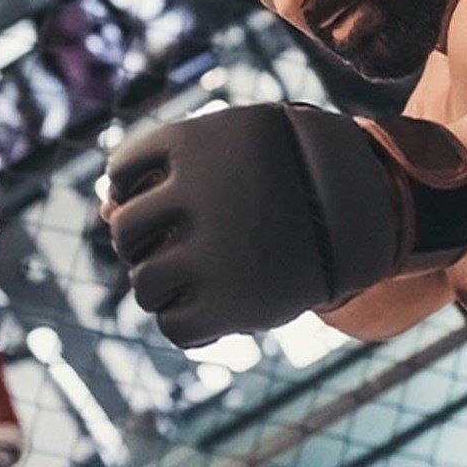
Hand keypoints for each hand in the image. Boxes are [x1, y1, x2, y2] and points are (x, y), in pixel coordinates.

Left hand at [105, 103, 466, 348]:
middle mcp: (200, 192)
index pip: (121, 172)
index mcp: (194, 140)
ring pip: (143, 282)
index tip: (180, 193)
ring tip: (199, 273)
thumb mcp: (224, 155)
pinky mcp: (234, 302)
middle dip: (144, 241)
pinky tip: (209, 303)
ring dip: (161, 282)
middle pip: (125, 232)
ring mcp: (216, 250)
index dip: (139, 187)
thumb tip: (102, 211)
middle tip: (186, 241)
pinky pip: (173, 326)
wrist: (365, 205)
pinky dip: (184, 320)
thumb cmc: (281, 174)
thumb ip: (163, 177)